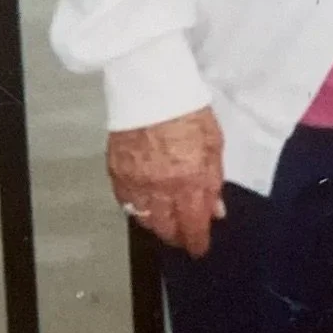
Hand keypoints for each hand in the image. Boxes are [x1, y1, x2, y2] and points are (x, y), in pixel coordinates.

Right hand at [106, 107, 224, 258]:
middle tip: (182, 236)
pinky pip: (125, 201)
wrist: (150, 85)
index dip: (196, 242)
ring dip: (156, 224)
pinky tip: (144, 205)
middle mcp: (160, 187)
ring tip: (165, 222)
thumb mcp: (214, 144)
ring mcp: (135, 181)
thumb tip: (215, 210)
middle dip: (176, 236)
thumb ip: (213, 181)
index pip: (192, 226)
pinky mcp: (116, 171)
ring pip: (144, 219)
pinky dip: (135, 208)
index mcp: (188, 180)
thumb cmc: (187, 109)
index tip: (199, 248)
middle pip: (165, 228)